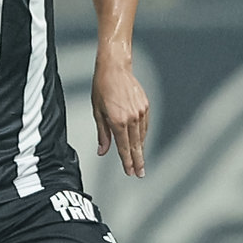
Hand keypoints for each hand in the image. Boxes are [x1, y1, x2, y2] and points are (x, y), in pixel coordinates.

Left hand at [92, 53, 149, 177]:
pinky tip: (140, 142)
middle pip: (136, 145)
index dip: (126, 161)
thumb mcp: (97, 112)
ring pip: (142, 136)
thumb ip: (102, 133)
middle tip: (140, 173)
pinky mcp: (145, 106)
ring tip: (140, 161)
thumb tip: (103, 151)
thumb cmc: (102, 87)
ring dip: (140, 149)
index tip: (129, 172)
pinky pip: (145, 125)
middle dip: (138, 161)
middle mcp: (132, 118)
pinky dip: (142, 135)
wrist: (115, 68)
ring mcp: (140, 112)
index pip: (123, 147)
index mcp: (118, 121)